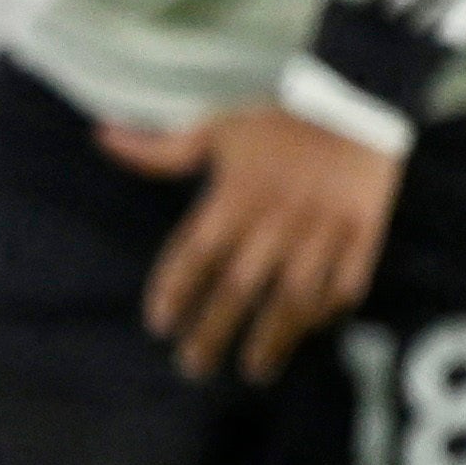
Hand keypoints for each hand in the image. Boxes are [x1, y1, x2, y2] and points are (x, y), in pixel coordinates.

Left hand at [97, 101, 397, 381]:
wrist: (356, 94)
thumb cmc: (276, 115)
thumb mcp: (215, 126)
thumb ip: (159, 149)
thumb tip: (101, 136)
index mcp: (235, 196)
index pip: (195, 254)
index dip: (174, 291)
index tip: (157, 324)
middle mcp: (276, 219)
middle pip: (238, 287)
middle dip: (213, 330)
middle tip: (192, 366)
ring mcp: (323, 229)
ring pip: (293, 296)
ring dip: (272, 337)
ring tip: (252, 370)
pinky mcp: (364, 231)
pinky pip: (345, 282)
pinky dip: (326, 309)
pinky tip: (306, 331)